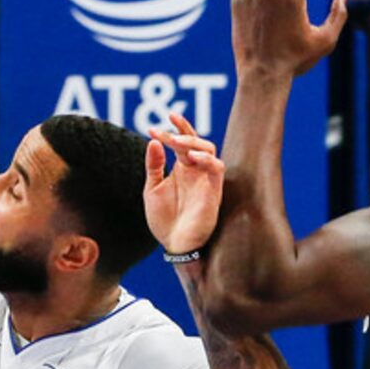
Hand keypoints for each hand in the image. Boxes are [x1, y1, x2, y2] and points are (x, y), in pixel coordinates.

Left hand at [145, 112, 222, 255]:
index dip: (174, 129)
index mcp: (181, 169)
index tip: (156, 123)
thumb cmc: (165, 219)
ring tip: (175, 141)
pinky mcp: (213, 193)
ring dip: (193, 142)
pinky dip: (207, 159)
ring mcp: (205, 181)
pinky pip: (217, 169)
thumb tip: (152, 140)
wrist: (174, 245)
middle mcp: (195, 172)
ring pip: (209, 151)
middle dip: (184, 130)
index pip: (182, 142)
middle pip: (198, 141)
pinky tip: (191, 156)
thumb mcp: (152, 188)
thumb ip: (153, 165)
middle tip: (165, 128)